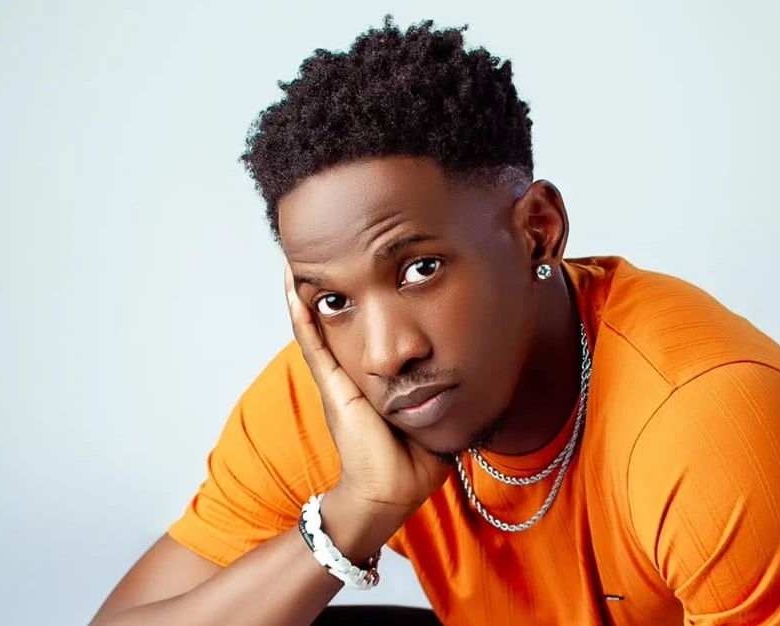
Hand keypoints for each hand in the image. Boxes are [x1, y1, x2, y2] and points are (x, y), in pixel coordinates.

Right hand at [285, 265, 449, 518]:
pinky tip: (295, 286)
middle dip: (333, 282)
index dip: (361, 295)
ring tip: (299, 253)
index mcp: (373, 376)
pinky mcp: (333, 385)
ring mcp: (337, 377)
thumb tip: (483, 362)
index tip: (367, 260)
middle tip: (326, 243)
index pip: (365, 326)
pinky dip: (301, 313)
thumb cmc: (416, 457)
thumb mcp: (436, 407)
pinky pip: (312, 342)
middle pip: (339, 317)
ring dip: (307, 290)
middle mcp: (351, 371)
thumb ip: (451, 385)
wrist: (393, 491)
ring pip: (316, 323)